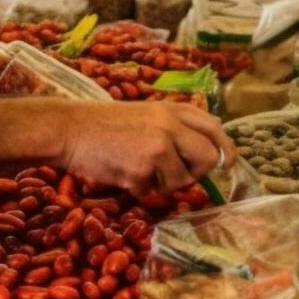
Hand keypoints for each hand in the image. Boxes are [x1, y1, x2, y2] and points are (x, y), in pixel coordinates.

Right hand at [59, 102, 235, 193]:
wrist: (71, 129)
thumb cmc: (104, 125)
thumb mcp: (147, 115)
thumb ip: (173, 128)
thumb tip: (204, 154)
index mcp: (173, 109)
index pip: (214, 128)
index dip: (225, 149)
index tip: (227, 164)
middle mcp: (171, 124)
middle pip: (208, 156)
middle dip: (196, 173)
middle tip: (175, 176)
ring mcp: (159, 145)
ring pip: (183, 179)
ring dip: (165, 184)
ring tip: (140, 171)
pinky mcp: (144, 166)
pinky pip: (155, 189)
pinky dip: (141, 188)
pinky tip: (124, 173)